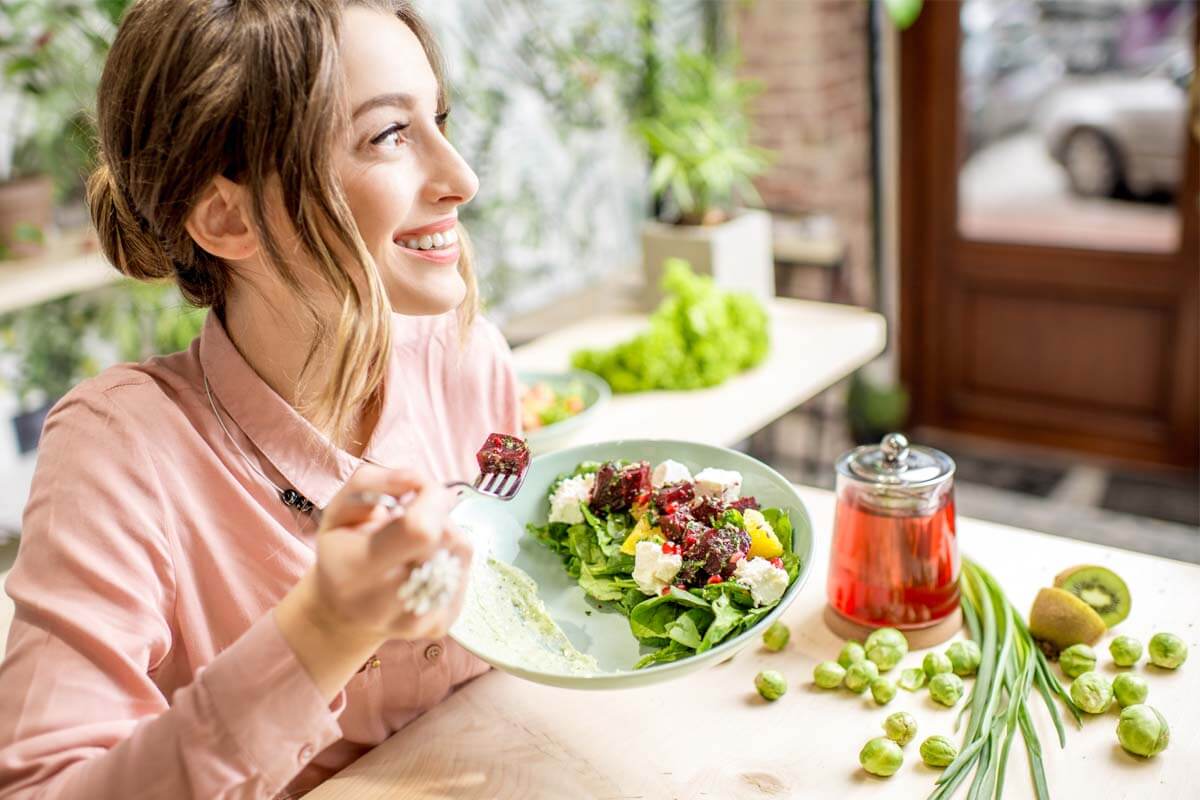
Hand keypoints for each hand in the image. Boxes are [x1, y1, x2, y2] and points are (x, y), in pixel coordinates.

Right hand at [274, 466, 471, 699]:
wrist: (343, 614)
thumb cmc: (342, 551)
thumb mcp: (339, 508)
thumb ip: (373, 482)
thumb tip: (420, 479)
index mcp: (355, 570)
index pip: (419, 530)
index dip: (431, 499)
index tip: (419, 492)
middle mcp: (385, 604)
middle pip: (447, 538)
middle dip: (437, 514)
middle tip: (414, 518)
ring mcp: (417, 621)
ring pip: (461, 551)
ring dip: (446, 534)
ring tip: (416, 544)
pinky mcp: (441, 626)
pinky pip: (466, 571)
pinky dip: (451, 557)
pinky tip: (426, 563)